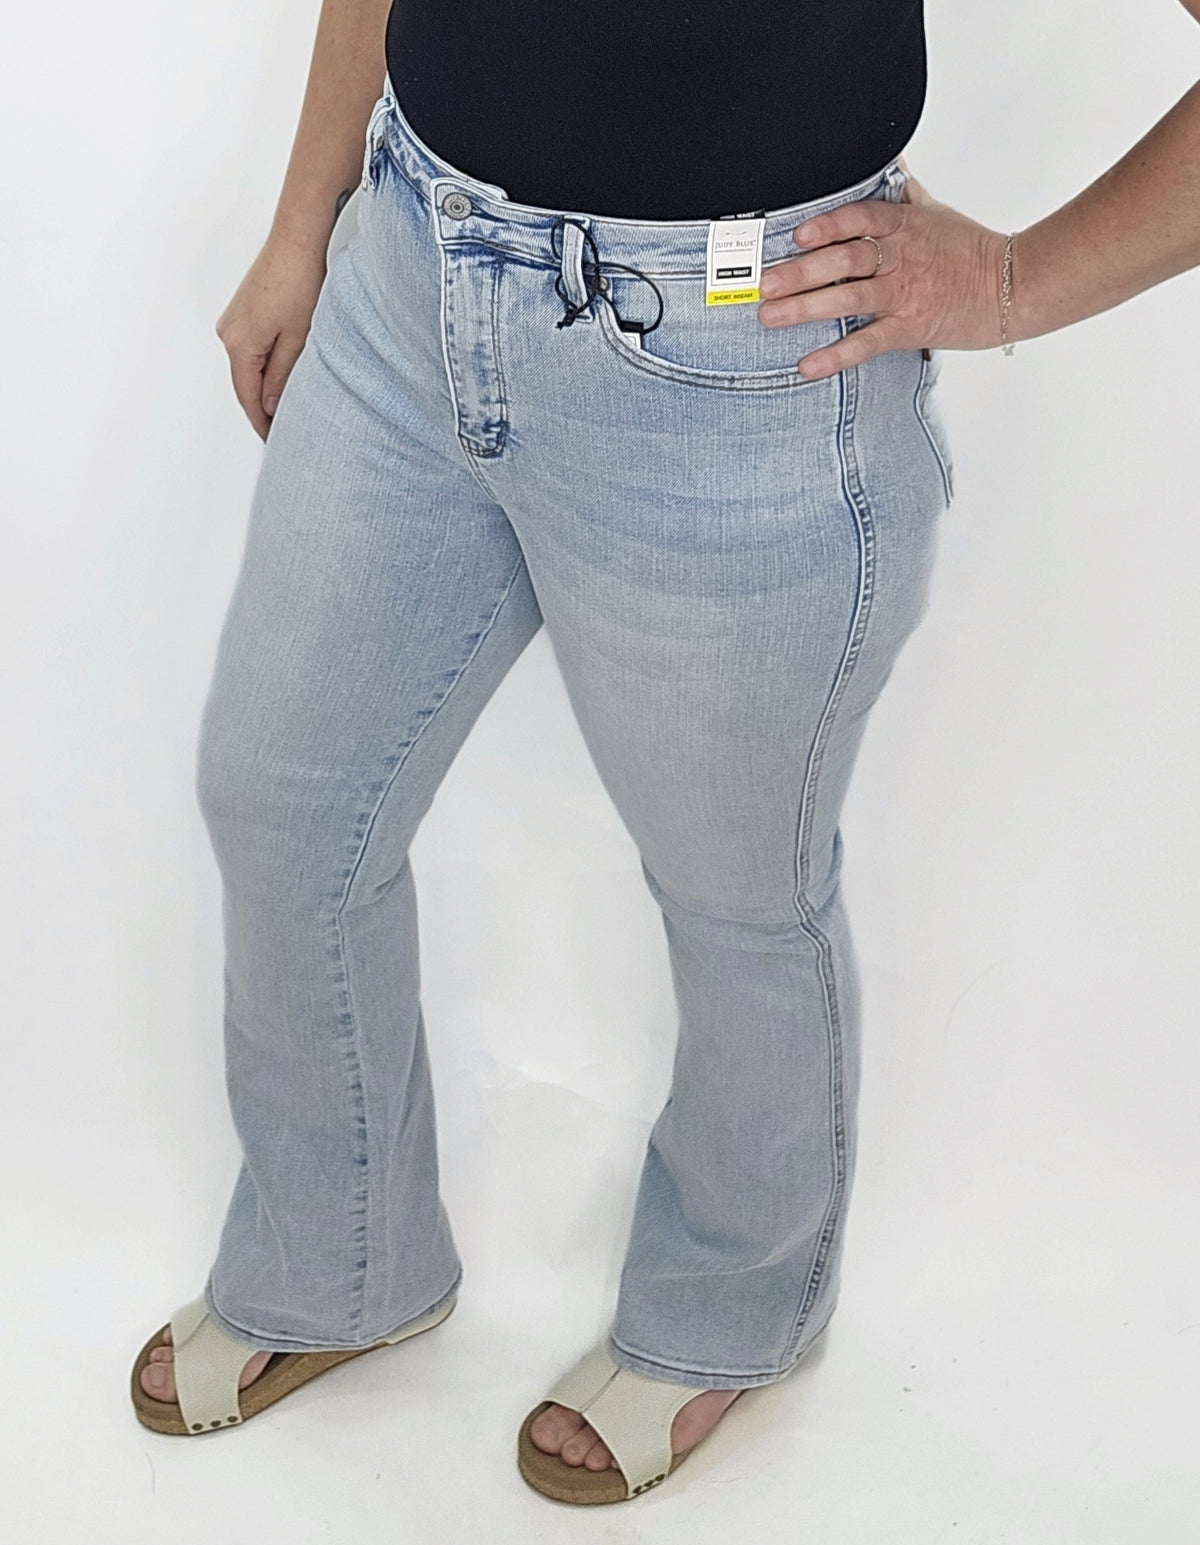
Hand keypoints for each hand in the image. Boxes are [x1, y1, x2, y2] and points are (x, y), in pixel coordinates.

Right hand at [214, 231, 328, 439]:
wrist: (298, 238)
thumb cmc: (300, 281)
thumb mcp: (298, 339)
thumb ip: (282, 376)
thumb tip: (270, 407)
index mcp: (238, 344)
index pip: (248, 397)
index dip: (262, 423)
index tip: (275, 441)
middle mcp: (228, 332)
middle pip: (245, 383)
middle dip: (264, 408)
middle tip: (285, 431)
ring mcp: (233, 320)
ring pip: (249, 366)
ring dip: (266, 386)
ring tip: (287, 408)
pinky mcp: (243, 311)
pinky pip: (251, 349)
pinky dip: (264, 366)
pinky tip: (282, 374)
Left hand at [757, 165, 1009, 379]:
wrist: (1012, 286)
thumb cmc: (969, 249)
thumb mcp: (934, 210)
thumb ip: (902, 189)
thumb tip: (888, 155)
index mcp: (904, 225)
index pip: (860, 218)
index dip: (828, 224)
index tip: (797, 233)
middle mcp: (900, 258)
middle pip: (845, 259)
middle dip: (800, 271)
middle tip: (765, 282)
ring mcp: (903, 294)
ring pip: (849, 298)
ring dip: (805, 308)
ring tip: (770, 315)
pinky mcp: (909, 328)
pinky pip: (867, 343)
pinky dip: (836, 356)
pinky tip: (807, 365)